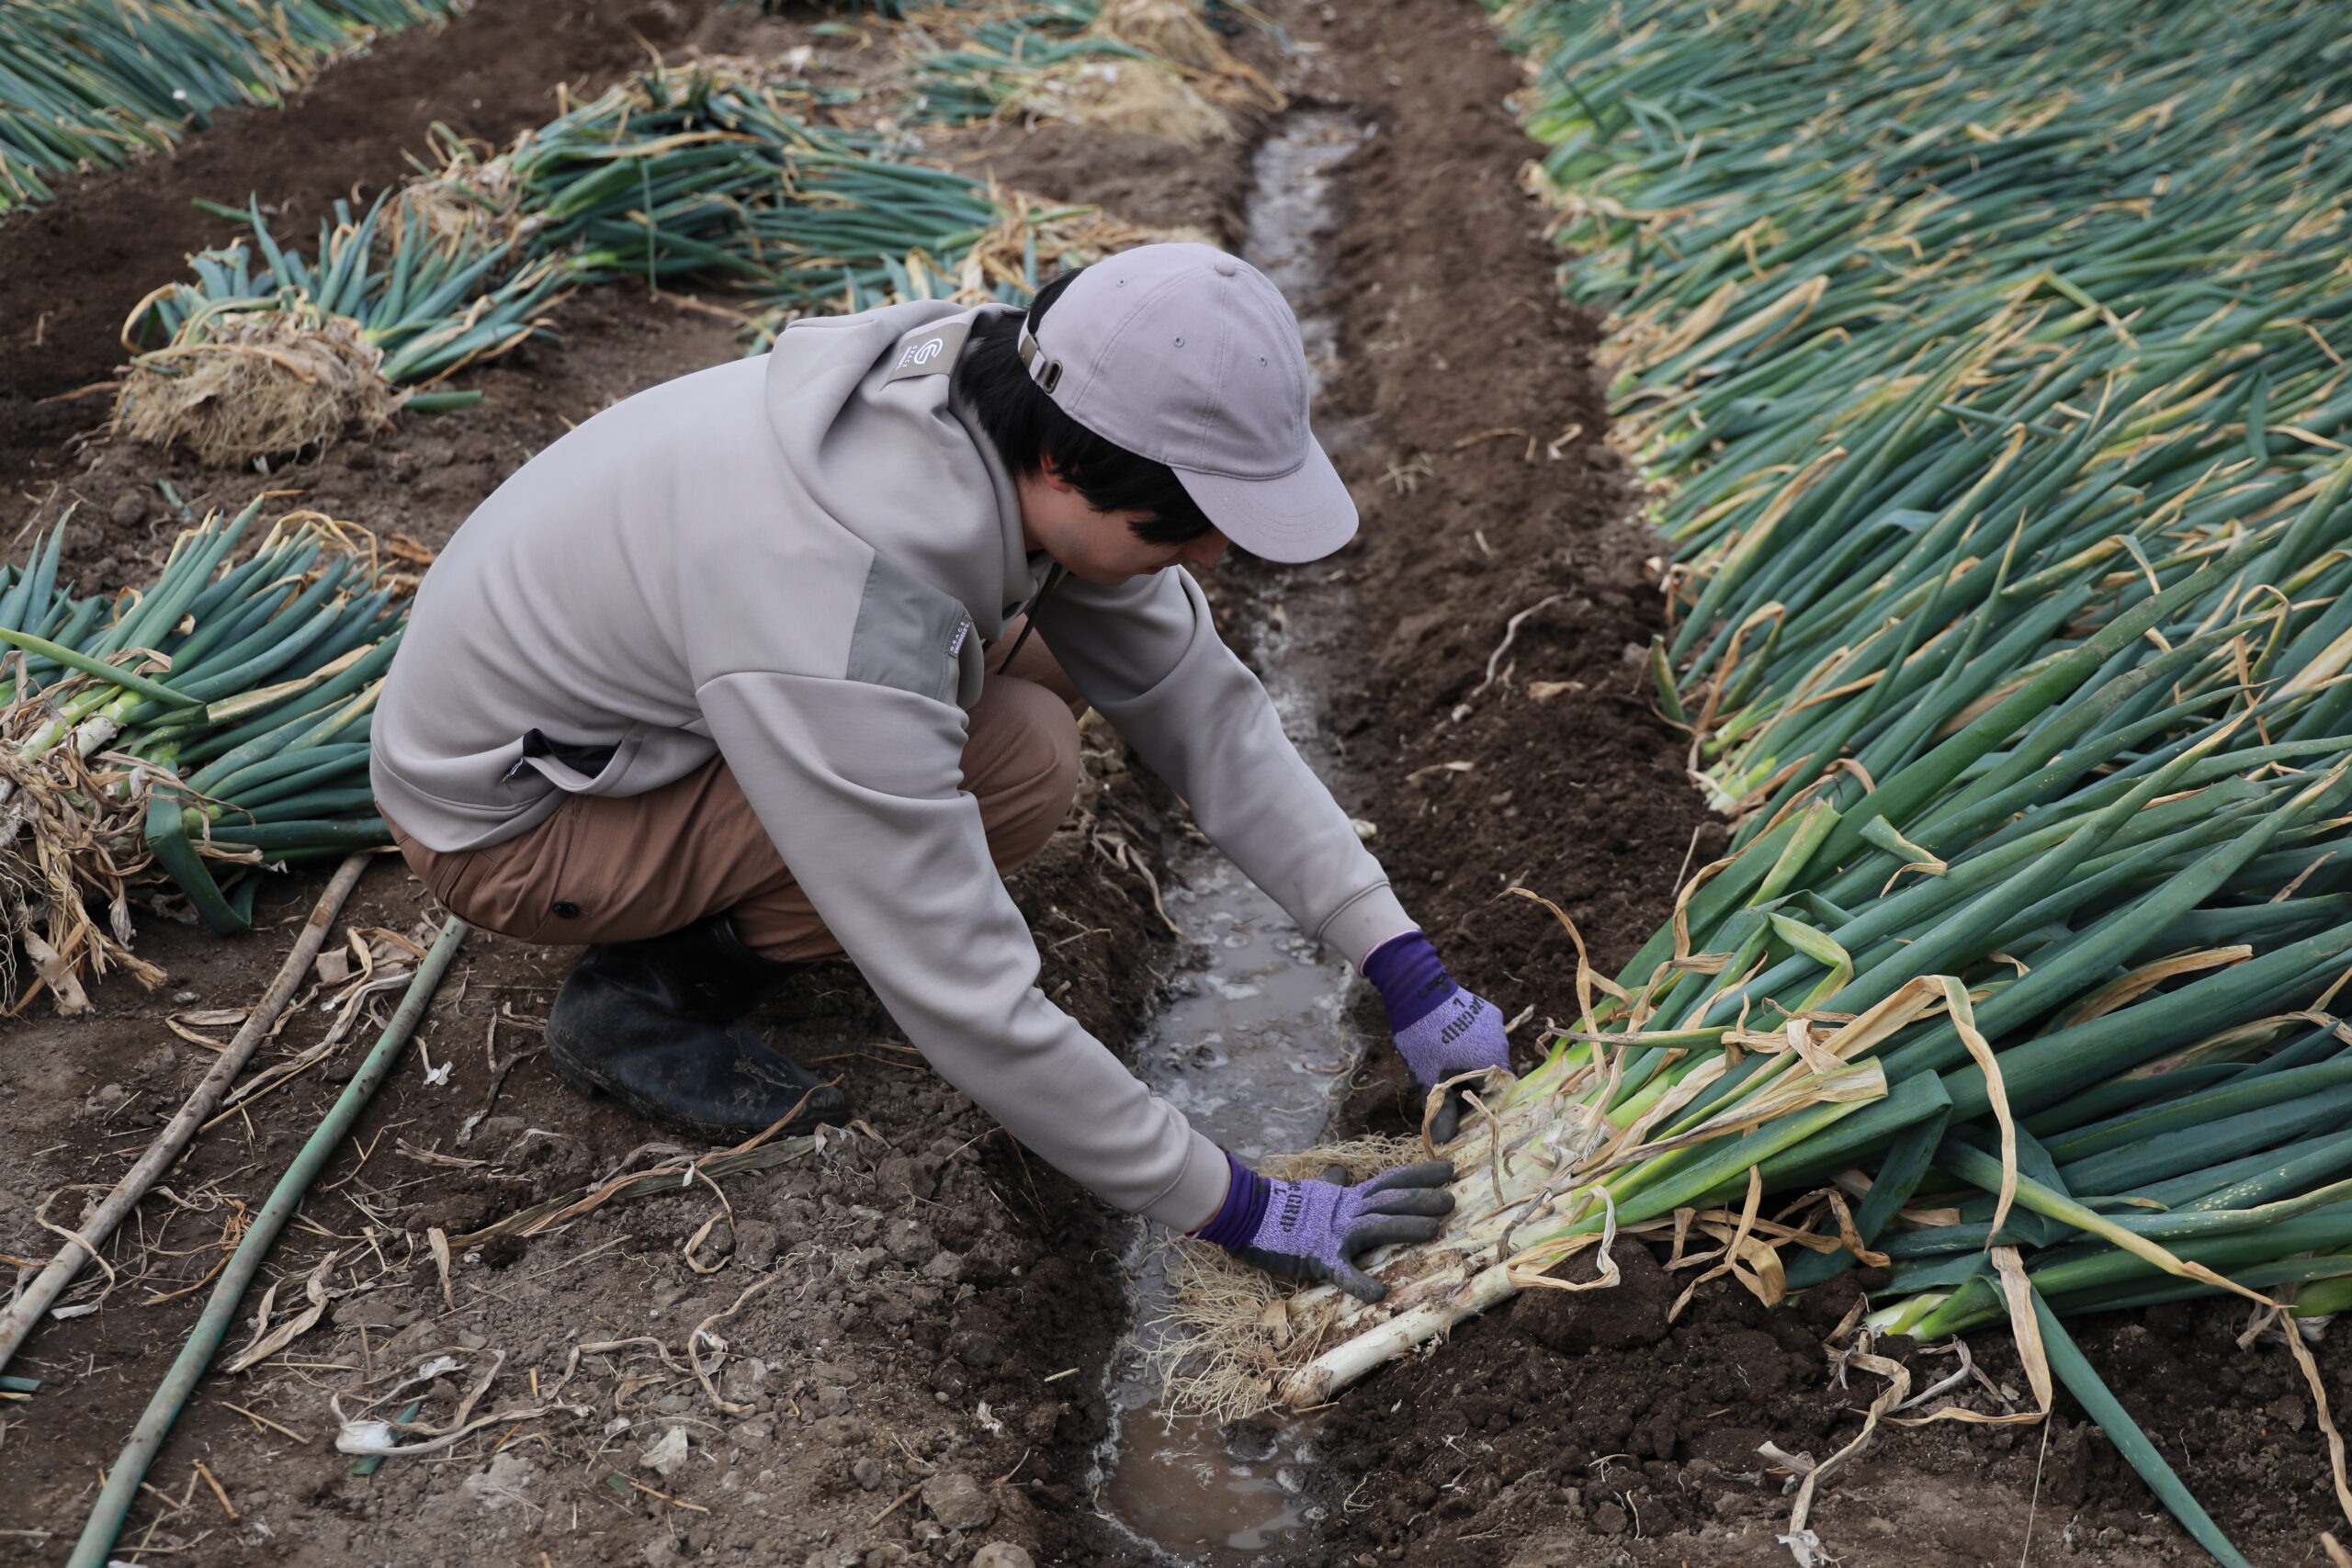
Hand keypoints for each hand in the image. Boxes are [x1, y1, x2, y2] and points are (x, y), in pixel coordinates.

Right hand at [1197, 1156, 1455, 1301]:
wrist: (1245, 1214)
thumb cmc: (1278, 1206)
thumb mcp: (1311, 1192)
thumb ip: (1330, 1185)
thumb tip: (1340, 1170)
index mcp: (1347, 1197)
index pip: (1390, 1181)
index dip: (1420, 1175)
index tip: (1448, 1170)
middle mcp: (1346, 1210)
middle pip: (1390, 1200)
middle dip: (1422, 1199)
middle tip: (1452, 1199)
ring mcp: (1333, 1232)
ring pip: (1376, 1225)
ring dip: (1406, 1227)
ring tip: (1434, 1229)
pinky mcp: (1317, 1256)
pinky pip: (1341, 1272)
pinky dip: (1360, 1282)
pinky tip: (1379, 1292)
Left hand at [1363, 930, 1508, 1142]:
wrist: (1417, 990)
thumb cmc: (1424, 1041)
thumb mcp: (1429, 1080)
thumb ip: (1442, 1112)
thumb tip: (1445, 1141)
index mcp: (1493, 1065)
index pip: (1493, 1095)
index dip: (1475, 1103)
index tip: (1455, 1104)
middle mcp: (1502, 1044)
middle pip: (1490, 1075)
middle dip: (1469, 1082)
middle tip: (1444, 1082)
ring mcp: (1495, 1024)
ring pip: (1486, 1054)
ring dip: (1470, 1061)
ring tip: (1443, 1058)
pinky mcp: (1486, 1009)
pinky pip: (1482, 1034)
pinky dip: (1469, 1041)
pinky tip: (1448, 1039)